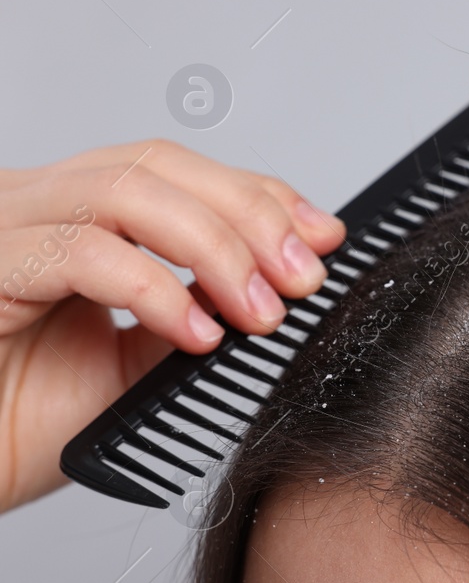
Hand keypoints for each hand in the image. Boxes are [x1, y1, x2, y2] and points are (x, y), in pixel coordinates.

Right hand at [0, 139, 344, 512]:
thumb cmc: (22, 418)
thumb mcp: (139, 361)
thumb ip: (198, 313)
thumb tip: (278, 287)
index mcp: (74, 213)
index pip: (181, 171)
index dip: (260, 195)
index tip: (323, 238)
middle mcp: (36, 203)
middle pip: (160, 164)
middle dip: (251, 217)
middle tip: (302, 279)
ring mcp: (5, 226)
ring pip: (128, 192)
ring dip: (216, 249)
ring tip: (259, 311)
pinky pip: (83, 254)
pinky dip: (156, 290)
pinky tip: (195, 333)